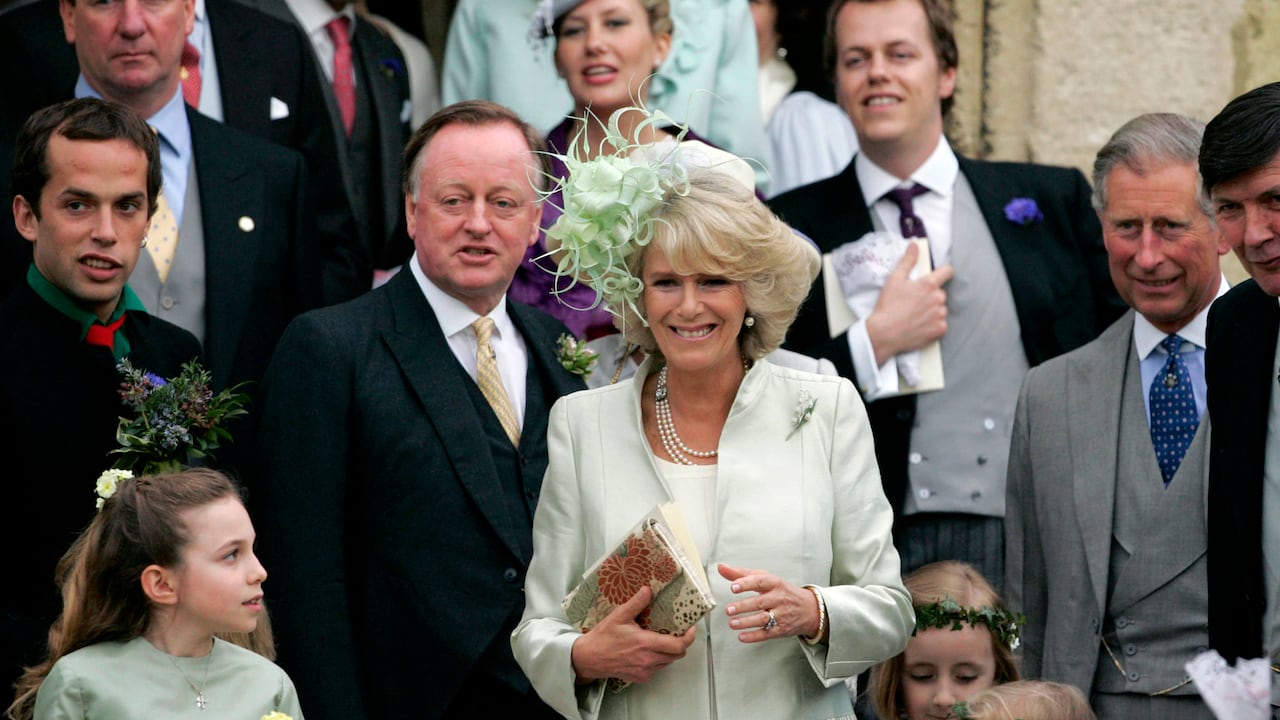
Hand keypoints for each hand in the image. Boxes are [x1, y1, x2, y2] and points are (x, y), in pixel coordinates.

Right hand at [569, 585, 696, 684]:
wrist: (589, 658)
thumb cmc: (603, 638)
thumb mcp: (619, 616)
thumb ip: (636, 604)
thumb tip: (647, 590)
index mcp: (645, 643)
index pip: (678, 645)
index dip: (689, 637)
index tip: (690, 629)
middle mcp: (648, 660)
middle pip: (678, 655)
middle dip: (680, 643)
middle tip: (676, 632)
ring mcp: (645, 670)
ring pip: (668, 662)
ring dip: (669, 652)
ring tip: (661, 639)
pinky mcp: (640, 677)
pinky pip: (658, 669)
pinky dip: (659, 660)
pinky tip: (649, 650)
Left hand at [718, 564, 819, 643]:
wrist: (810, 609)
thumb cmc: (782, 591)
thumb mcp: (765, 578)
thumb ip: (741, 574)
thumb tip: (721, 567)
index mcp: (774, 583)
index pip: (759, 581)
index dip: (746, 584)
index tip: (733, 587)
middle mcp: (779, 598)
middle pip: (760, 602)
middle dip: (743, 606)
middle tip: (729, 609)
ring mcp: (781, 615)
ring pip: (763, 619)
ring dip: (746, 622)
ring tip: (732, 623)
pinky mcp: (782, 629)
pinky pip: (767, 634)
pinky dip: (754, 636)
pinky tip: (741, 636)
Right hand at [864, 243, 953, 365]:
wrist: (884, 334)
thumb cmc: (888, 307)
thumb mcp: (894, 279)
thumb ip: (908, 261)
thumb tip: (915, 246)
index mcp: (929, 285)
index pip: (947, 272)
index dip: (943, 272)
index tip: (938, 276)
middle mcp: (938, 299)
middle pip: (940, 293)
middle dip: (931, 296)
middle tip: (915, 302)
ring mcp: (940, 315)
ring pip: (941, 309)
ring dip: (933, 311)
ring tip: (916, 315)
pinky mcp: (940, 330)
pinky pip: (941, 324)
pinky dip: (933, 325)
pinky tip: (920, 325)